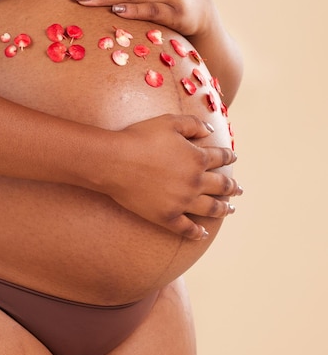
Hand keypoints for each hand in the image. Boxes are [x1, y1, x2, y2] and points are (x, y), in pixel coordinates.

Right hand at [103, 114, 241, 239]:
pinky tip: (202, 233)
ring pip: (210, 208)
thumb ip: (192, 124)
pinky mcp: (166, 216)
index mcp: (197, 158)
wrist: (115, 161)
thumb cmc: (139, 137)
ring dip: (223, 209)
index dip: (229, 156)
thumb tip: (210, 131)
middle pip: (221, 186)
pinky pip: (186, 228)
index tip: (233, 158)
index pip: (221, 158)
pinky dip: (197, 232)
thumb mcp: (168, 122)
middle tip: (239, 189)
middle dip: (233, 187)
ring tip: (230, 210)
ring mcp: (182, 202)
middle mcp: (195, 182)